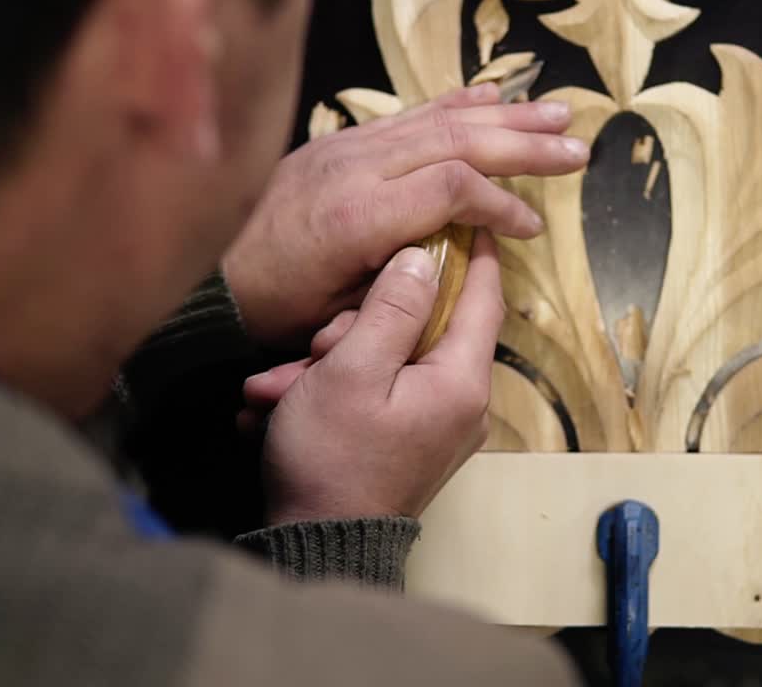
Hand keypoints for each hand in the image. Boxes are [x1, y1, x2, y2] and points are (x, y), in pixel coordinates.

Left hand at [222, 84, 586, 342]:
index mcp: (359, 216)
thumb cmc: (278, 309)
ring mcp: (345, 147)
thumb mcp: (344, 313)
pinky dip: (453, 104)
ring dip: (501, 116)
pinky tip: (491, 96)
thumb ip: (407, 281)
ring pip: (436, 118)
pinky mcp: (338, 141)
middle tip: (576, 149)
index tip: (530, 230)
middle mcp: (354, 167)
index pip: (453, 187)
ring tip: (554, 113)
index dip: (501, 205)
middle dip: (522, 145)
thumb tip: (462, 254)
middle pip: (457, 140)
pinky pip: (405, 114)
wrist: (210, 277)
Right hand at [250, 231, 503, 522]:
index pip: (483, 298)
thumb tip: (424, 258)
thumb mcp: (352, 369)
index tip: (466, 216)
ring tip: (278, 387)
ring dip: (332, 363)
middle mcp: (461, 404)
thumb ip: (390, 308)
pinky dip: (335, 392)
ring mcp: (436, 426)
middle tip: (315, 346)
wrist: (317, 545)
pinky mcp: (409, 443)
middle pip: (421, 330)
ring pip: (389, 362)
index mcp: (461, 381)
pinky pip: (379, 396)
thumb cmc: (333, 460)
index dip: (476, 253)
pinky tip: (284, 403)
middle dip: (358, 326)